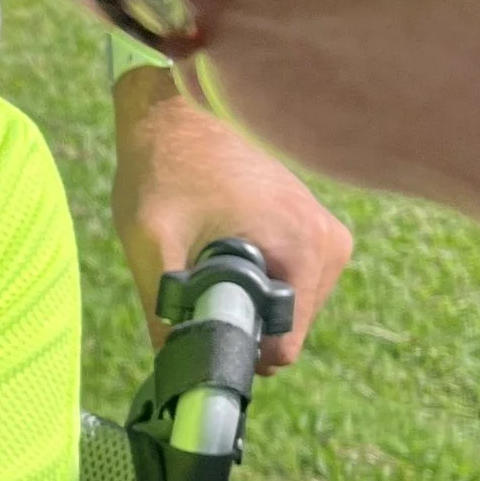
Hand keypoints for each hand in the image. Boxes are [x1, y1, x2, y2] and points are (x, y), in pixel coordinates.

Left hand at [109, 68, 352, 370]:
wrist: (179, 109)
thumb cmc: (164, 166)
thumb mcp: (151, 242)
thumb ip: (162, 311)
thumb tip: (174, 371)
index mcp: (301, 249)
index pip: (281, 349)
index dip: (233, 348)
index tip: (197, 322)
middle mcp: (328, 245)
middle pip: (284, 333)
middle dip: (237, 319)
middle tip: (194, 278)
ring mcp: (328, 235)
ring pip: (286, 311)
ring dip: (244, 298)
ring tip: (207, 252)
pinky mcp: (318, 230)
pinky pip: (290, 284)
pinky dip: (256, 278)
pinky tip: (225, 243)